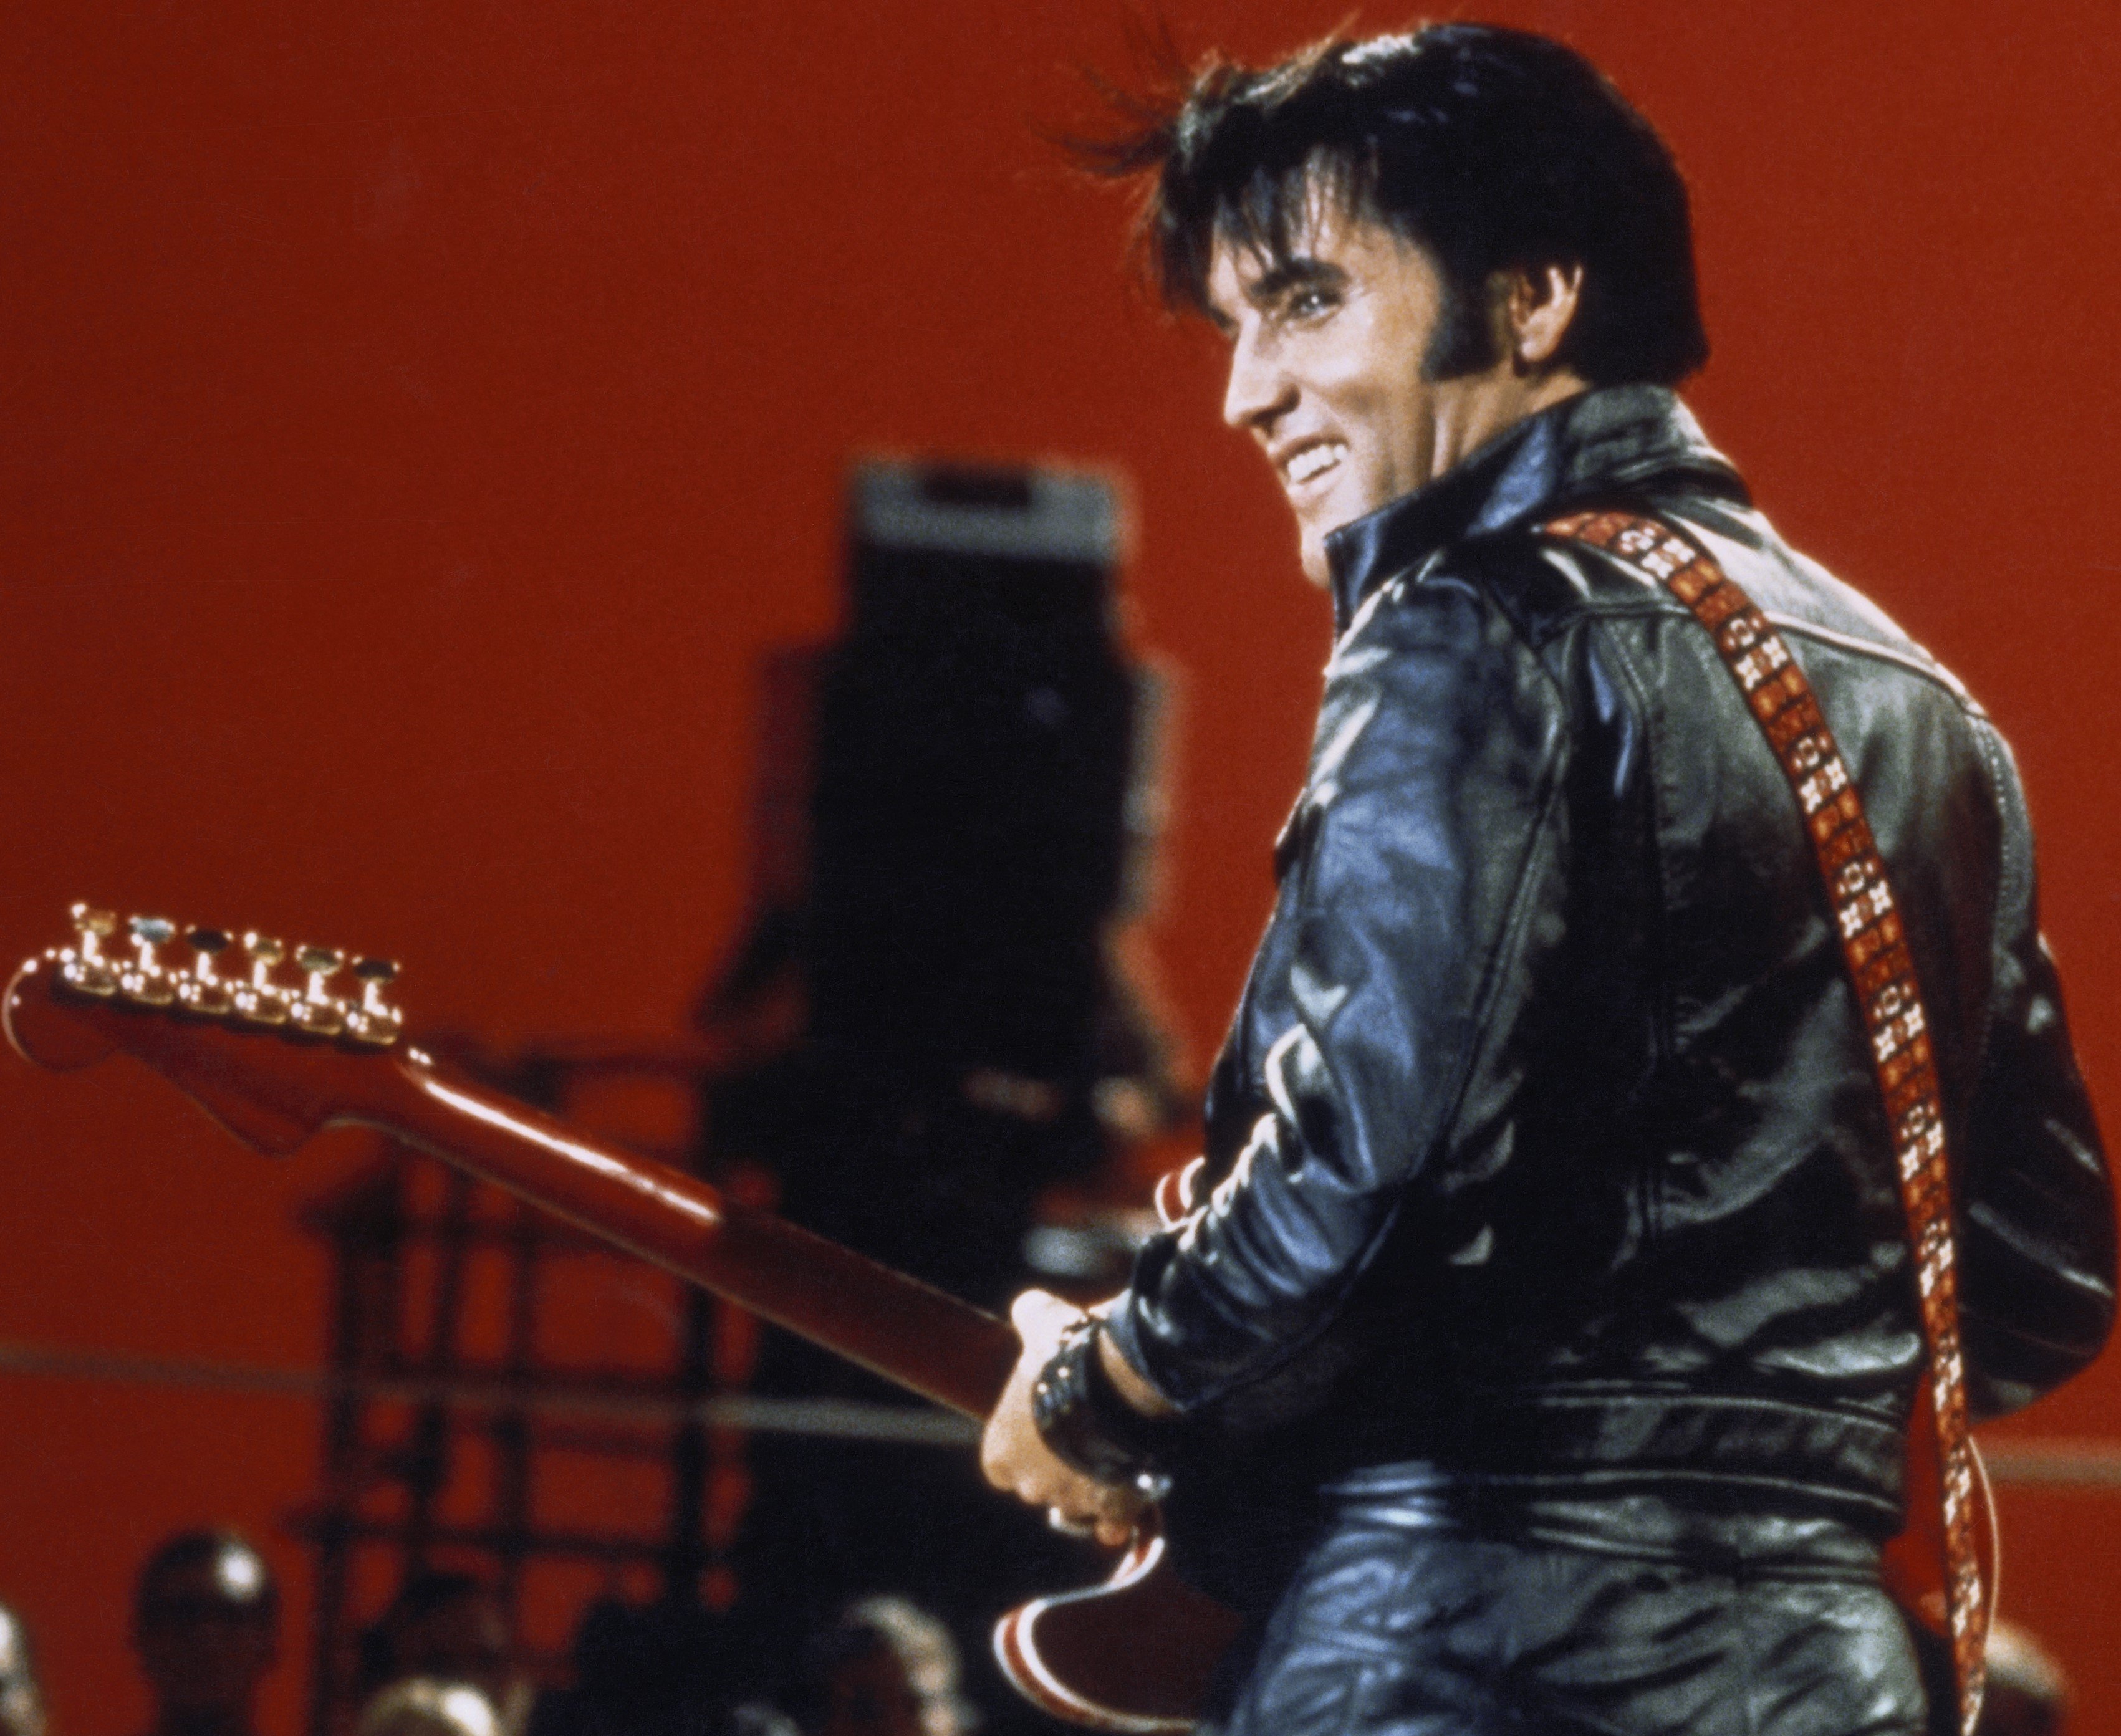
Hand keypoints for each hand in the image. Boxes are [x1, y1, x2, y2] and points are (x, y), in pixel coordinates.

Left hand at [980, 1290, 1145, 1548]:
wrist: (1119, 1382)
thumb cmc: (1071, 1353)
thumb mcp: (1044, 1321)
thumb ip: (1029, 1315)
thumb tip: (1027, 1306)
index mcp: (1001, 1450)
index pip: (1000, 1465)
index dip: (1021, 1448)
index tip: (1041, 1430)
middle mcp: (1029, 1484)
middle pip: (1040, 1485)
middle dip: (1059, 1466)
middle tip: (1086, 1432)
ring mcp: (1070, 1501)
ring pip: (1079, 1503)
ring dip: (1094, 1483)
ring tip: (1117, 1449)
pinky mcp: (1111, 1511)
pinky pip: (1115, 1522)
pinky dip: (1123, 1511)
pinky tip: (1135, 1487)